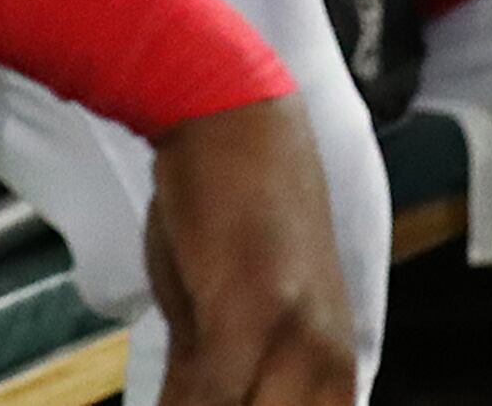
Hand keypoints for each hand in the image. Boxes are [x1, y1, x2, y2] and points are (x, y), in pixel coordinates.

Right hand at [142, 96, 356, 405]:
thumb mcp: (236, 314)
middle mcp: (328, 366)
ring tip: (177, 399)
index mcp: (336, 371)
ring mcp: (294, 343)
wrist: (229, 116)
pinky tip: (155, 401)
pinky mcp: (248, 316)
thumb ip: (225, 381)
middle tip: (192, 402)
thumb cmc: (231, 207)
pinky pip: (200, 403)